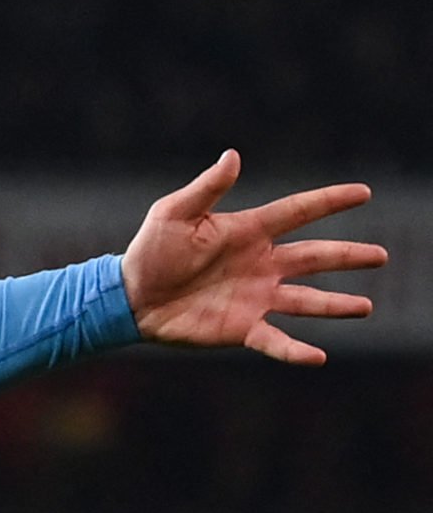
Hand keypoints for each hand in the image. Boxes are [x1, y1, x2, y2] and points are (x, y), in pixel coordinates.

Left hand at [122, 150, 386, 365]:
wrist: (130, 295)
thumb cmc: (150, 250)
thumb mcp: (174, 213)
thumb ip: (207, 189)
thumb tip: (233, 155)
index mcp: (248, 232)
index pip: (298, 212)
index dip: (330, 201)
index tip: (364, 192)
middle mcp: (261, 264)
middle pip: (315, 257)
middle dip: (349, 256)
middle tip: (382, 255)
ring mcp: (256, 297)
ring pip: (307, 300)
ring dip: (336, 305)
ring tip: (367, 306)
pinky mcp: (243, 328)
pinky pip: (276, 340)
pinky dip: (296, 350)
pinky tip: (318, 356)